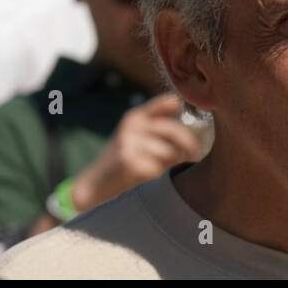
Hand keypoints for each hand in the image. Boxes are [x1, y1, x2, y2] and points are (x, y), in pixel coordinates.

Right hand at [68, 94, 199, 211]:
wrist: (94, 184)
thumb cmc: (123, 161)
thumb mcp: (135, 136)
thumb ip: (158, 127)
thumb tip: (193, 125)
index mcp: (135, 116)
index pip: (167, 102)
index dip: (184, 110)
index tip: (194, 125)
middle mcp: (131, 125)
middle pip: (175, 130)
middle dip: (189, 145)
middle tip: (194, 156)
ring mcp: (128, 142)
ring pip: (169, 153)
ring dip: (169, 164)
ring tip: (157, 169)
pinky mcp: (128, 161)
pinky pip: (158, 169)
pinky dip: (156, 176)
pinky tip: (145, 178)